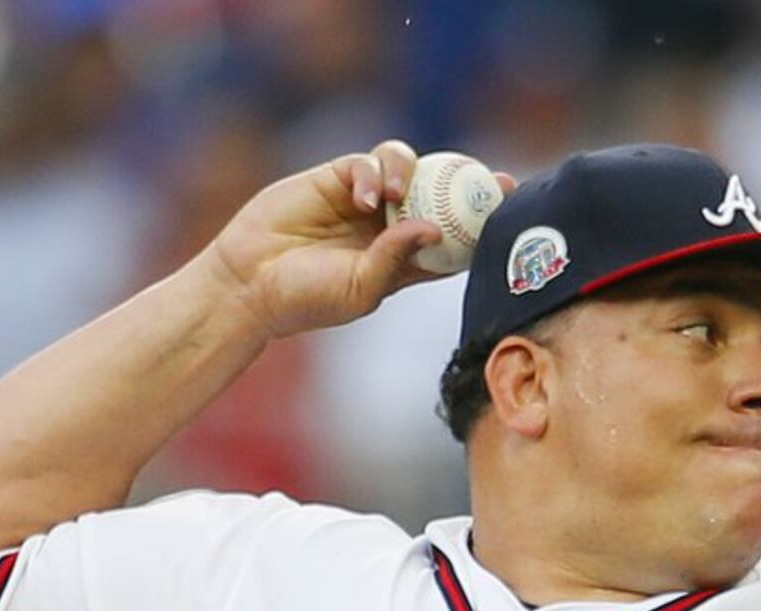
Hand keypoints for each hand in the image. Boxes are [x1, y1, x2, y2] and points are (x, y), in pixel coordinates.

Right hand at [197, 141, 505, 340]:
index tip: (510, 212)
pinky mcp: (336, 178)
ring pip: (407, 169)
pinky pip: (367, 163)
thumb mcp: (361, 289)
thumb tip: (431, 226)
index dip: (482, 223)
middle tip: (496, 179)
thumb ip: (396, 259)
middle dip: (469, 184)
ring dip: (411, 174)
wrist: (250, 282)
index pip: (453, 237)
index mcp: (403, 261)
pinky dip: (373, 173)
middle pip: (440, 195)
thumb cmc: (306, 298)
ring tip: (397, 194)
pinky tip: (363, 197)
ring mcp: (363, 201)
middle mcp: (389, 227)